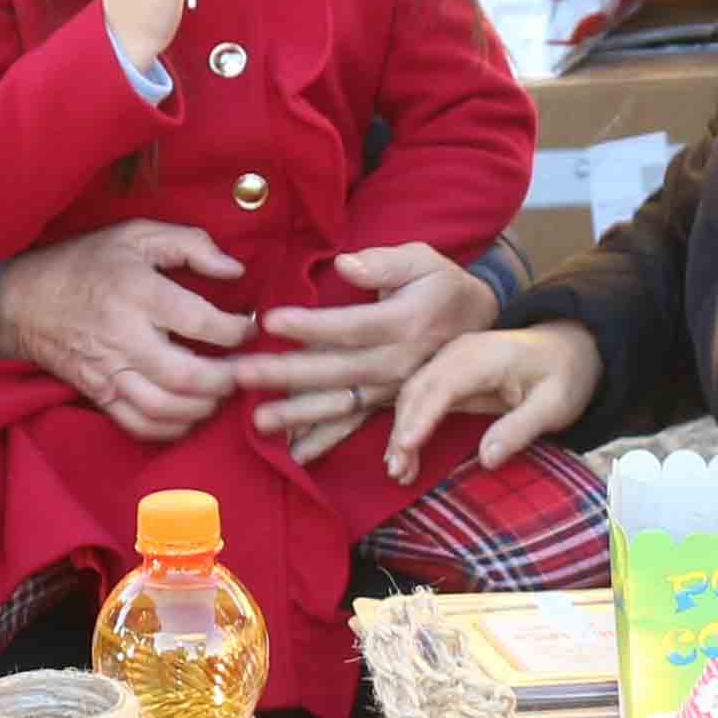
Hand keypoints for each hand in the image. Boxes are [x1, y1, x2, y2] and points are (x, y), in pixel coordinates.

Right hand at [0, 220, 248, 441]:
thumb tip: (235, 271)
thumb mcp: (136, 234)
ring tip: (221, 392)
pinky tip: (189, 413)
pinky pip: (139, 425)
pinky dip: (171, 428)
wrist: (23, 301)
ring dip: (203, 407)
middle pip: (186, 376)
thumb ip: (191, 244)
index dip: (237, 330)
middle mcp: (124, 337)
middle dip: (226, 379)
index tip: (248, 328)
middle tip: (242, 370)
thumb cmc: (86, 264)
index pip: (201, 322)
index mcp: (138, 293)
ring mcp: (109, 371)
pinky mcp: (99, 394)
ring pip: (165, 408)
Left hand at [241, 246, 499, 460]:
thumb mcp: (423, 261)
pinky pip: (353, 425)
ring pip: (340, 404)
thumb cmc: (440, 285)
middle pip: (335, 371)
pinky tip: (293, 455)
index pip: (350, 327)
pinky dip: (324, 441)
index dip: (310, 326)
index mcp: (404, 323)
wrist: (478, 323)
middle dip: (286, 375)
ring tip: (258, 421)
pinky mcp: (386, 404)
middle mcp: (397, 363)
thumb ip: (384, 263)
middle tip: (239, 375)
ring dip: (298, 414)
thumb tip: (345, 264)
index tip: (268, 321)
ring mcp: (391, 389)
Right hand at [386, 321, 604, 474]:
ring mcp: (450, 360)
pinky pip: (420, 396)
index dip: (421, 417)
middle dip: (403, 431)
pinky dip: (409, 423)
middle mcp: (459, 353)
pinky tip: (405, 450)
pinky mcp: (448, 372)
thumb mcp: (554, 406)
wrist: (569, 347)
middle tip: (398, 472)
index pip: (443, 386)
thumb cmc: (564, 375)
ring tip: (398, 470)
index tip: (406, 447)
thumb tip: (486, 459)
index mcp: (485, 357)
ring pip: (412, 394)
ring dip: (401, 431)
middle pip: (418, 390)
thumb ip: (519, 429)